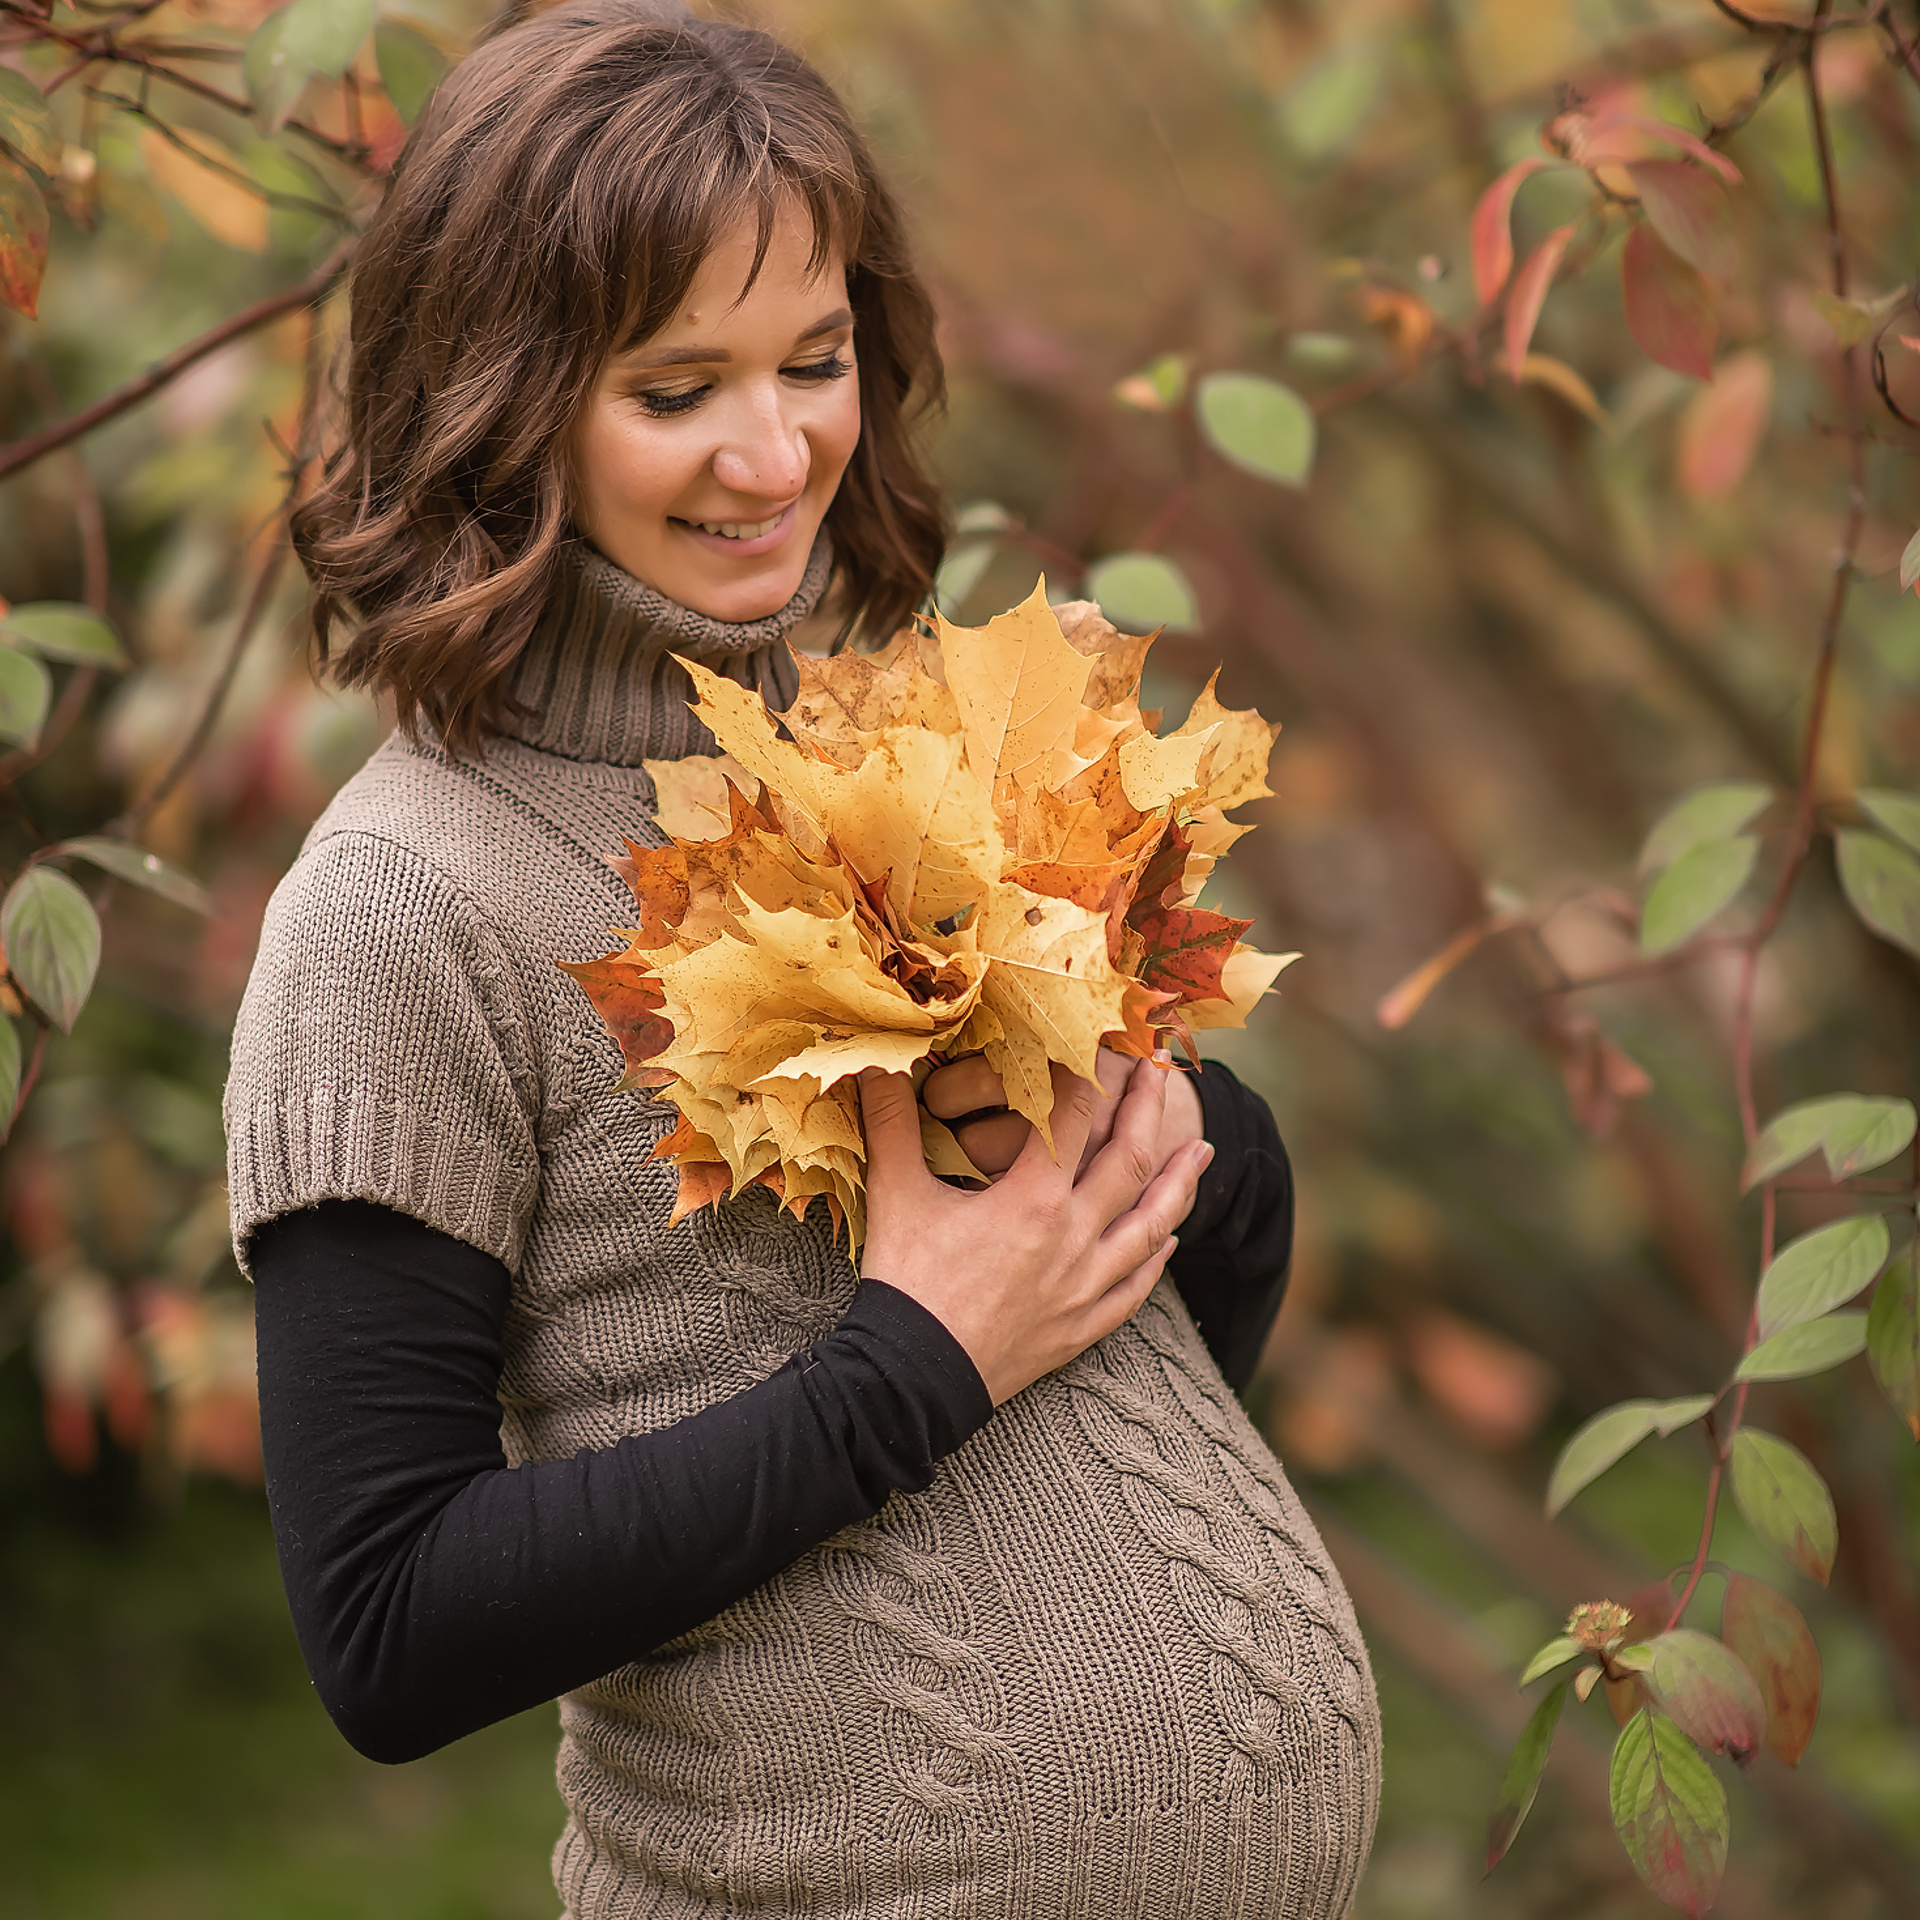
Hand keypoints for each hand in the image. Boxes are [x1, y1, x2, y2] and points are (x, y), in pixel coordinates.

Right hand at [858, 1058, 1212, 1405]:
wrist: (912, 1381)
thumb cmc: (905, 1285)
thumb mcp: (896, 1194)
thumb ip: (891, 1121)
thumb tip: (872, 1061)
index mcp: (1034, 1199)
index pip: (1074, 1115)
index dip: (1085, 1070)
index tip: (1092, 1040)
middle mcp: (1074, 1238)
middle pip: (1129, 1161)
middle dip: (1147, 1111)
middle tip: (1159, 1073)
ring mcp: (1085, 1286)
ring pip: (1152, 1226)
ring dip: (1180, 1184)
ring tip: (1201, 1151)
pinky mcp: (1082, 1327)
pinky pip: (1136, 1288)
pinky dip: (1157, 1258)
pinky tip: (1171, 1241)